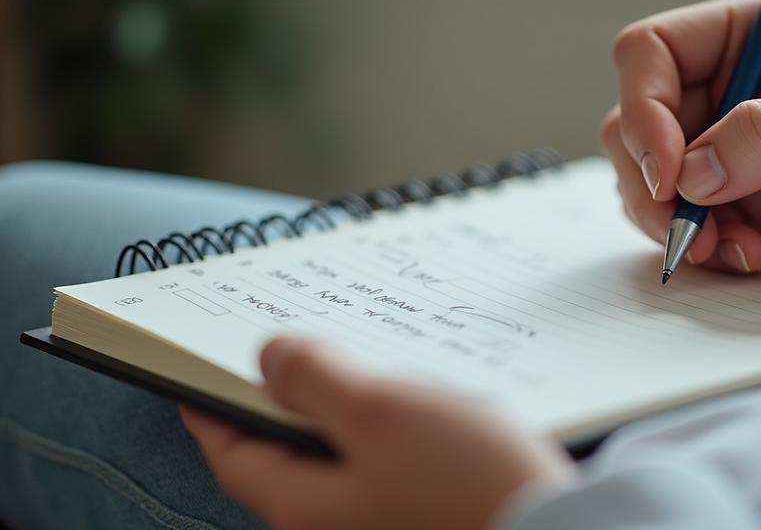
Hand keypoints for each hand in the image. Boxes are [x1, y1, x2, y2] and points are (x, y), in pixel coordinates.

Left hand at [181, 337, 573, 529]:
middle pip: (285, 453)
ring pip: (337, 455)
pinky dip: (378, 427)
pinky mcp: (420, 510)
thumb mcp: (378, 411)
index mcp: (307, 502)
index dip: (209, 406)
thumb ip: (313, 379)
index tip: (191, 372)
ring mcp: (379, 518)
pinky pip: (381, 463)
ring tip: (347, 361)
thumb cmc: (465, 482)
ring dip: (332, 408)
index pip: (233, 450)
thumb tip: (269, 360)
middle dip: (276, 400)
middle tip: (276, 352)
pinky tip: (408, 400)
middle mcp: (336, 521)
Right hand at [602, 0, 760, 272]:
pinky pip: (683, 226)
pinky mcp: (732, 203)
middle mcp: (724, 92)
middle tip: (686, 222)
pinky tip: (756, 253)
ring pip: (648, 183)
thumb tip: (692, 172)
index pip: (651, 55)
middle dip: (652, 181)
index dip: (643, 108)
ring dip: (679, 224)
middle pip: (633, 125)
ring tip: (734, 246)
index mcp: (747, 40)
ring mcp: (722, 151)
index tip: (667, 167)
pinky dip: (707, 249)